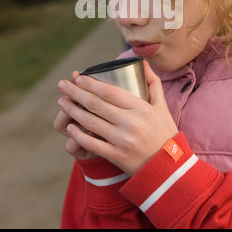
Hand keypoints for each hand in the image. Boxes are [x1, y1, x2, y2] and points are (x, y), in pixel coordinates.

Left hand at [55, 61, 177, 174]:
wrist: (169, 168)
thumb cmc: (165, 133)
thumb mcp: (162, 106)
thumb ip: (152, 83)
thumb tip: (143, 63)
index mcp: (141, 108)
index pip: (110, 91)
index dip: (91, 83)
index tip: (78, 77)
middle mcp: (131, 123)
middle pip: (96, 104)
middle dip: (75, 93)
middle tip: (61, 84)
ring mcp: (122, 141)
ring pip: (90, 122)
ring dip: (72, 111)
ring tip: (62, 102)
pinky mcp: (116, 157)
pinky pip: (92, 144)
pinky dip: (78, 134)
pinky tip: (70, 127)